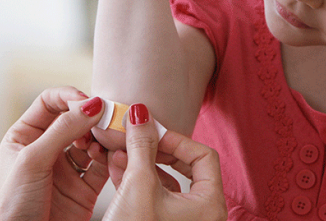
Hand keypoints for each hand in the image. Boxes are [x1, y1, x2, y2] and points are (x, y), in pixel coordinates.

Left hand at [0, 87, 109, 220]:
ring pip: (92, 142)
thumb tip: (92, 104)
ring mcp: (66, 168)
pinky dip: (111, 158)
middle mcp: (46, 149)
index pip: (49, 103)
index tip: (88, 102)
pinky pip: (102, 166)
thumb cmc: (14, 206)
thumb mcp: (33, 160)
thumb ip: (63, 130)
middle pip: (74, 120)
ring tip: (110, 138)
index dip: (69, 98)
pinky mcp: (84, 188)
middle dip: (91, 117)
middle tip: (108, 116)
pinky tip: (113, 156)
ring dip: (102, 138)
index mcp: (24, 137)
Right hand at [103, 103, 226, 220]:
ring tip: (119, 151)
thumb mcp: (138, 184)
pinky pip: (155, 195)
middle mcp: (201, 214)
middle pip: (186, 166)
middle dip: (156, 150)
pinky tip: (117, 168)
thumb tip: (140, 114)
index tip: (150, 132)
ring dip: (141, 162)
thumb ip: (141, 145)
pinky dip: (137, 180)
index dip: (176, 139)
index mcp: (209, 205)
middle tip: (137, 138)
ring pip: (166, 180)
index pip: (203, 156)